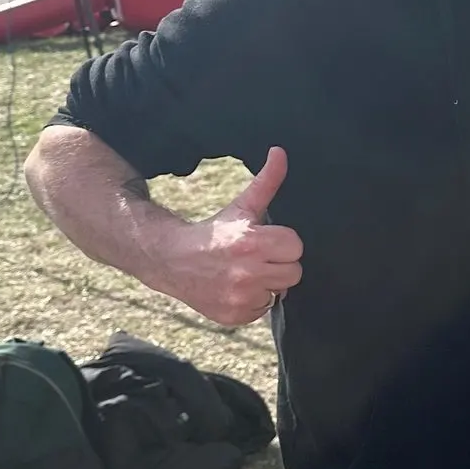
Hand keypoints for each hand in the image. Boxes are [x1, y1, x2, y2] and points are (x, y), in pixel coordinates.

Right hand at [156, 146, 303, 326]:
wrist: (172, 260)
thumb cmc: (215, 231)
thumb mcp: (242, 206)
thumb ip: (267, 181)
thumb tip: (281, 152)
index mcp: (251, 242)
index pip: (296, 246)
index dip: (283, 242)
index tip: (266, 239)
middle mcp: (247, 273)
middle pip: (294, 272)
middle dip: (279, 263)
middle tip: (257, 257)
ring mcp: (240, 298)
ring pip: (280, 292)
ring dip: (268, 284)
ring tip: (245, 272)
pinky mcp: (234, 316)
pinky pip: (263, 310)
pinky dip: (253, 301)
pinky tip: (236, 288)